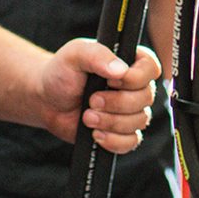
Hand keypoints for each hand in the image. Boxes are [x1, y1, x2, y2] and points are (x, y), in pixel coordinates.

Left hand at [35, 38, 159, 150]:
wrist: (47, 100)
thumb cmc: (62, 72)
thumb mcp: (75, 55)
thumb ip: (97, 55)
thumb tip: (121, 70)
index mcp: (129, 62)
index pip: (151, 68)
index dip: (135, 78)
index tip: (111, 81)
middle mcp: (134, 86)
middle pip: (146, 98)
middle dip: (116, 103)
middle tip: (91, 100)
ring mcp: (130, 111)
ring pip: (139, 121)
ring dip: (111, 122)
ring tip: (87, 116)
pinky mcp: (121, 132)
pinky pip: (131, 141)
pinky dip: (113, 140)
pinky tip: (95, 133)